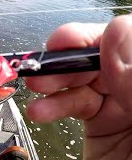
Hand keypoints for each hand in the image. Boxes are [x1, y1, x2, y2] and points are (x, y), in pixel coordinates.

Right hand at [25, 14, 131, 159]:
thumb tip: (115, 34)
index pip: (128, 40)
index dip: (98, 36)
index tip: (70, 42)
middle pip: (102, 56)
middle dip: (69, 58)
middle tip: (45, 64)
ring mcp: (123, 108)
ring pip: (82, 78)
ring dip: (54, 80)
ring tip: (37, 86)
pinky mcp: (102, 126)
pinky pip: (73, 104)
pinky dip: (53, 105)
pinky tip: (42, 111)